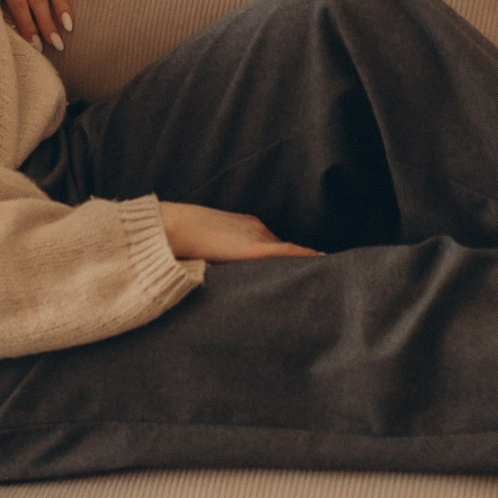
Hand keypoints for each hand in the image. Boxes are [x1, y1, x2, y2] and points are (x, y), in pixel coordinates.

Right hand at [159, 201, 319, 261]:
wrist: (175, 227)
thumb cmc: (183, 236)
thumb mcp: (207, 245)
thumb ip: (220, 254)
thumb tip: (220, 268)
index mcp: (246, 225)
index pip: (272, 243)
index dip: (285, 256)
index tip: (299, 263)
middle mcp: (256, 228)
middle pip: (282, 248)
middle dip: (296, 260)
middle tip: (318, 272)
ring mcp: (256, 236)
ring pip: (286, 251)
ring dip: (301, 261)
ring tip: (322, 271)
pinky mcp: (253, 248)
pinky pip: (286, 252)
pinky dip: (304, 256)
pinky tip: (320, 260)